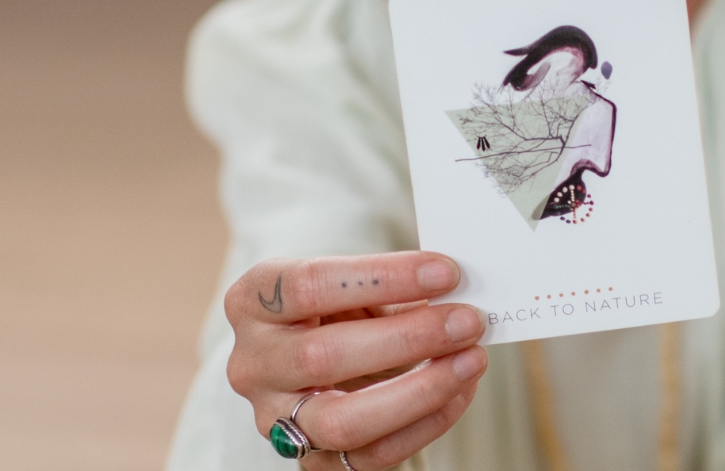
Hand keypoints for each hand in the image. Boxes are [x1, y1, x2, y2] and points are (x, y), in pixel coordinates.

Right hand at [224, 252, 486, 469]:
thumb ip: (392, 285)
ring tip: (471, 360)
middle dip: (408, 338)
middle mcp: (253, 363)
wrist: (313, 351)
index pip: (309, 286)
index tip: (445, 272)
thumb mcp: (350, 282)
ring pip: (343, 421)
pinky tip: (459, 391)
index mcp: (253, 301)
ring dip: (421, 391)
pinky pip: (371, 455)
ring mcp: (275, 417)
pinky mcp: (311, 459)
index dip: (382, 278)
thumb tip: (458, 291)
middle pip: (322, 356)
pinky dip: (426, 423)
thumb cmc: (337, 307)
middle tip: (467, 321)